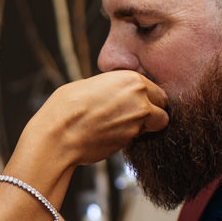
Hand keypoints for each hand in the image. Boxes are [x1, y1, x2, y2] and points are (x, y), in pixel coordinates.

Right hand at [21, 71, 167, 169]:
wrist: (58, 135)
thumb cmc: (67, 107)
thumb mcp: (92, 85)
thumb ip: (114, 88)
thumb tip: (120, 95)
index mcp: (132, 79)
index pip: (155, 89)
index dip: (147, 97)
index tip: (134, 103)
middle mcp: (141, 99)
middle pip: (162, 107)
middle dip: (152, 112)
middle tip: (133, 115)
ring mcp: (138, 122)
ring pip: (157, 125)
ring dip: (145, 126)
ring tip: (121, 126)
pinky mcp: (131, 141)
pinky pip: (140, 138)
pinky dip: (130, 137)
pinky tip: (111, 134)